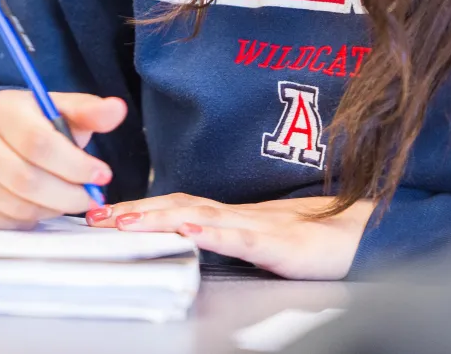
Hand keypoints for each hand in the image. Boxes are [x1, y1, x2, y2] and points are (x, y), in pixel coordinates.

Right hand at [0, 90, 125, 228]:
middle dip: (70, 194)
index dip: (76, 165)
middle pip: (27, 180)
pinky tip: (48, 204)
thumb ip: (90, 112)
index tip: (103, 174)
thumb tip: (117, 109)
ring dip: (56, 208)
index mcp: (4, 110)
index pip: (39, 143)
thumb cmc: (35, 123)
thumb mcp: (62, 110)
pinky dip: (36, 218)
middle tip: (93, 196)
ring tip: (73, 197)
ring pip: (18, 205)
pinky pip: (7, 221)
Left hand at [86, 194, 374, 279]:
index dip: (141, 208)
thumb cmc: (310, 237)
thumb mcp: (259, 238)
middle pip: (180, 207)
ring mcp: (259, 227)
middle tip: (95, 217)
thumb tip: (193, 236)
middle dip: (136, 211)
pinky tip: (193, 230)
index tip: (105, 215)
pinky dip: (215, 232)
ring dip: (162, 217)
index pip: (179, 206)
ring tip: (127, 221)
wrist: (355, 233)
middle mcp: (239, 216)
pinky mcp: (281, 244)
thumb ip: (228, 235)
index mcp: (232, 216)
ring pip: (204, 217)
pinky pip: (244, 237)